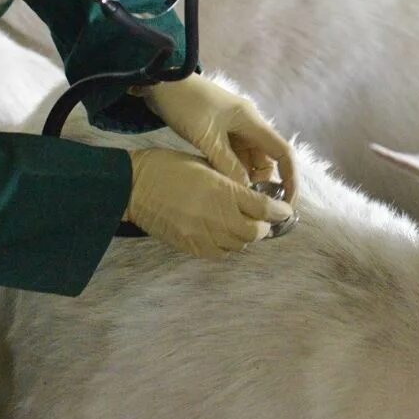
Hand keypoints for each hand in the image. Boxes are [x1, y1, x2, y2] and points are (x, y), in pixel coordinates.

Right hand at [124, 148, 292, 258]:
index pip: (264, 208)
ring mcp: (204, 235)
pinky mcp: (191, 246)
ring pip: (239, 245)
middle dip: (263, 226)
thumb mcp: (206, 164)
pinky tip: (222, 234)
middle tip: (262, 218)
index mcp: (223, 191)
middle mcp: (218, 217)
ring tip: (240, 224)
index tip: (285, 210)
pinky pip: (219, 254)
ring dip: (244, 236)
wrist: (133, 187)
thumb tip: (253, 193)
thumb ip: (231, 181)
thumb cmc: (169, 167)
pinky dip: (226, 245)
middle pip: (256, 232)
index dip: (280, 211)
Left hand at [140, 76, 297, 201]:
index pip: (283, 153)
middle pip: (265, 160)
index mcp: (252, 122)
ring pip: (248, 160)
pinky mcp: (219, 132)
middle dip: (261, 182)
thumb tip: (246, 192)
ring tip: (229, 195)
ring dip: (243, 177)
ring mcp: (233, 129)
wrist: (161, 82)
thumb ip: (227, 165)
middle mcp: (248, 125)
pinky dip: (229, 170)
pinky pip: (233, 156)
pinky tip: (219, 182)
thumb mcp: (207, 137)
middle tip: (245, 202)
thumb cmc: (186, 105)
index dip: (290, 178)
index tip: (287, 202)